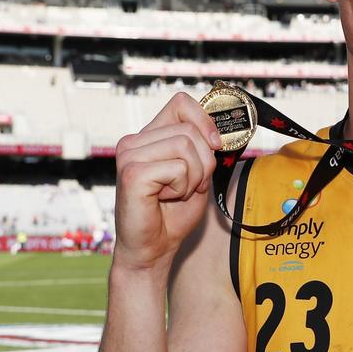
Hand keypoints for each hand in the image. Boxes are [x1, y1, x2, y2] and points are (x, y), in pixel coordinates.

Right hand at [112, 92, 223, 274]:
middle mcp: (134, 141)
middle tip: (189, 186)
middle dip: (203, 162)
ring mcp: (129, 155)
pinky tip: (164, 199)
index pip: (181, 103)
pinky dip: (182, 188)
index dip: (205, 120)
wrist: (153, 248)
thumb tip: (223, 128)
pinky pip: (179, 168)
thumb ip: (204, 148)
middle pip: (190, 129)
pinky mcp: (132, 173)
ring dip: (193, 177)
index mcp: (148, 136)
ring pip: (186, 146)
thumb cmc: (172, 213)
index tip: (215, 145)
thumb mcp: (197, 173)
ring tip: (176, 193)